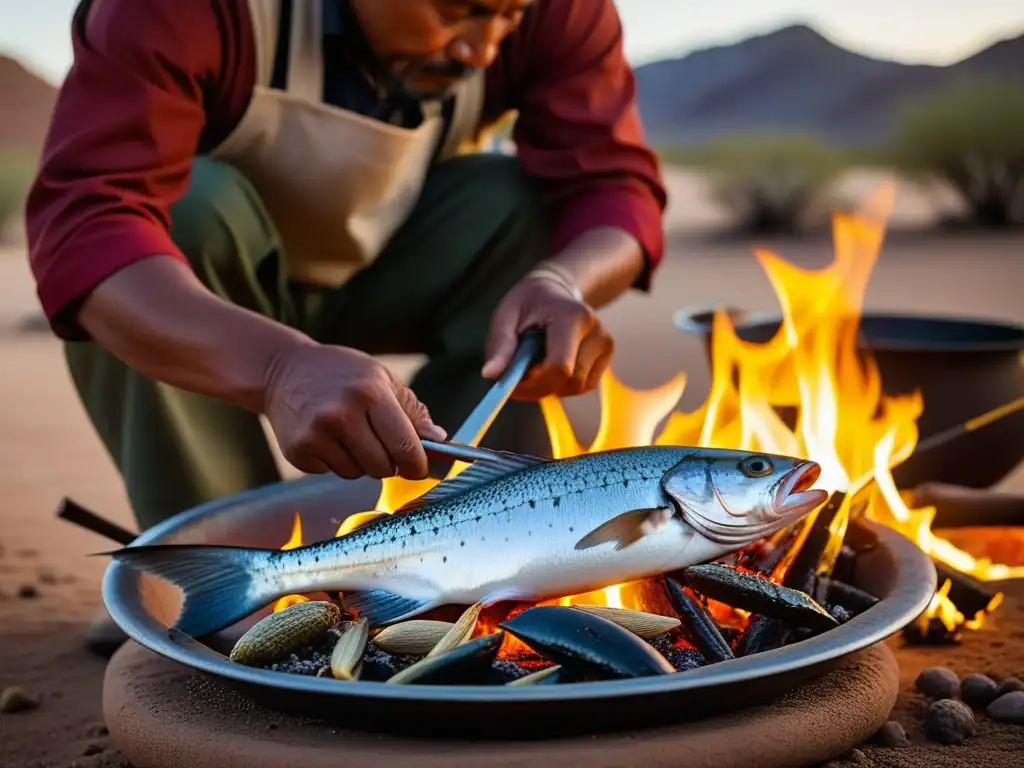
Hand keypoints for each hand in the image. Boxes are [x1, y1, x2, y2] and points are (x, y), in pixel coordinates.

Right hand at [262, 342, 446, 479]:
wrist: (283, 370)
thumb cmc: (342, 374)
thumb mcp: (381, 379)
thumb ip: (412, 411)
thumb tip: (440, 441)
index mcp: (370, 393)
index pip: (405, 445)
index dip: (417, 464)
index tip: (419, 468)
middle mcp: (342, 414)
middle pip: (383, 466)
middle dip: (388, 462)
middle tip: (379, 445)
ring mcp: (317, 433)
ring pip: (357, 473)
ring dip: (360, 462)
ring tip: (348, 434)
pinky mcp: (298, 451)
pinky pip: (331, 473)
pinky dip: (334, 462)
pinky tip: (326, 437)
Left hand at [482, 273, 613, 399]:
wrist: (556, 290)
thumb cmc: (529, 302)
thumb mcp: (506, 315)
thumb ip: (500, 345)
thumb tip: (490, 375)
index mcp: (572, 317)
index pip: (559, 366)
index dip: (534, 384)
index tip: (512, 385)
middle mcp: (596, 331)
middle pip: (568, 381)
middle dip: (539, 387)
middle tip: (518, 378)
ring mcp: (604, 344)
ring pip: (576, 387)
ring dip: (551, 386)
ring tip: (535, 365)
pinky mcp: (606, 356)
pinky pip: (583, 385)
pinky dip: (563, 384)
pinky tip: (551, 366)